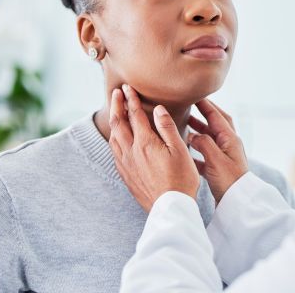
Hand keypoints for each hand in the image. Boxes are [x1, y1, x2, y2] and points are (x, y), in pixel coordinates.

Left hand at [108, 84, 199, 211]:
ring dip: (113, 121)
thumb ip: (167, 128)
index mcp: (145, 143)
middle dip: (117, 105)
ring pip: (114, 137)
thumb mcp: (180, 150)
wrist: (170, 207)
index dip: (131, 99)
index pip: (135, 115)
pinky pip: (114, 151)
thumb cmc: (181, 178)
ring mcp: (126, 164)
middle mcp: (131, 151)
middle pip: (118, 123)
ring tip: (115, 112)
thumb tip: (158, 109)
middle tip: (116, 93)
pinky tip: (117, 139)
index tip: (128, 87)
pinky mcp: (126, 175)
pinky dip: (114, 138)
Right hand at [188, 99, 247, 202]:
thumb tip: (193, 134)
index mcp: (230, 139)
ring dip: (199, 131)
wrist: (238, 203)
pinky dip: (196, 149)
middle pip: (216, 124)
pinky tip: (185, 151)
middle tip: (190, 106)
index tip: (194, 95)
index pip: (217, 116)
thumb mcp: (215, 159)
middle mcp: (229, 145)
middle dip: (204, 114)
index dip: (205, 105)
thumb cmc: (229, 181)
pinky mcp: (220, 168)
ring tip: (184, 125)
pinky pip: (206, 154)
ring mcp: (225, 156)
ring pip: (210, 138)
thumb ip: (204, 143)